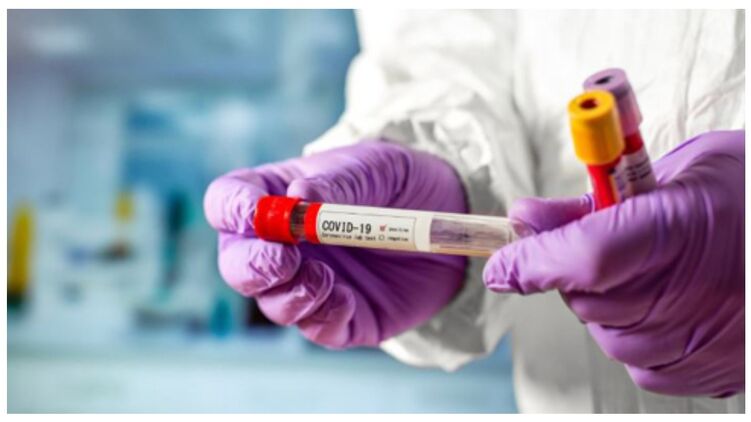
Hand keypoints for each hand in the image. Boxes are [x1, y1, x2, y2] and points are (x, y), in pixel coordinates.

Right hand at [204, 141, 466, 347]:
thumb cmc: (399, 181)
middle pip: (238, 263)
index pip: (228, 203)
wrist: (449, 215)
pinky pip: (316, 328)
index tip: (254, 212)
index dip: (232, 210)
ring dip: (289, 295)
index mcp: (276, 196)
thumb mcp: (373, 168)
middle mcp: (283, 244)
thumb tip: (298, 198)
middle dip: (252, 266)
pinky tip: (346, 298)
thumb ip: (337, 182)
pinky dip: (324, 316)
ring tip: (325, 278)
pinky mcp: (340, 316)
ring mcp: (308, 282)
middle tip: (285, 259)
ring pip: (272, 303)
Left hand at [483, 130, 744, 396]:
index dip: (532, 260)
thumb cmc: (749, 193)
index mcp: (680, 230)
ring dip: (606, 304)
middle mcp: (693, 296)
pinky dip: (636, 333)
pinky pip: (640, 363)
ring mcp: (705, 343)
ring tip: (652, 268)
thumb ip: (594, 199)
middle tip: (606, 240)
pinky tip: (670, 302)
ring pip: (607, 334)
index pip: (583, 256)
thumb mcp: (677, 172)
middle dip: (573, 271)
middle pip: (586, 299)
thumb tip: (526, 217)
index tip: (501, 260)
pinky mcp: (714, 372)